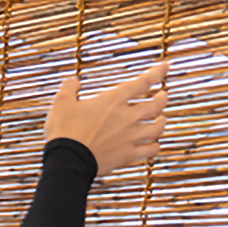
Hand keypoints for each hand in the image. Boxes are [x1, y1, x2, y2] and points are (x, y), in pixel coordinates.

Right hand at [43, 61, 167, 177]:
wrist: (68, 160)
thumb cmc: (64, 131)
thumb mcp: (61, 104)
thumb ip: (69, 89)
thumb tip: (73, 81)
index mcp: (114, 101)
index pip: (143, 82)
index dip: (157, 73)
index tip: (166, 66)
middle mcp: (128, 117)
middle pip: (157, 105)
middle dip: (162, 98)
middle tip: (162, 95)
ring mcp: (130, 137)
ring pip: (158, 128)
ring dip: (161, 122)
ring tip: (161, 120)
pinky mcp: (128, 154)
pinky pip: (150, 151)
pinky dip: (154, 147)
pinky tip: (154, 146)